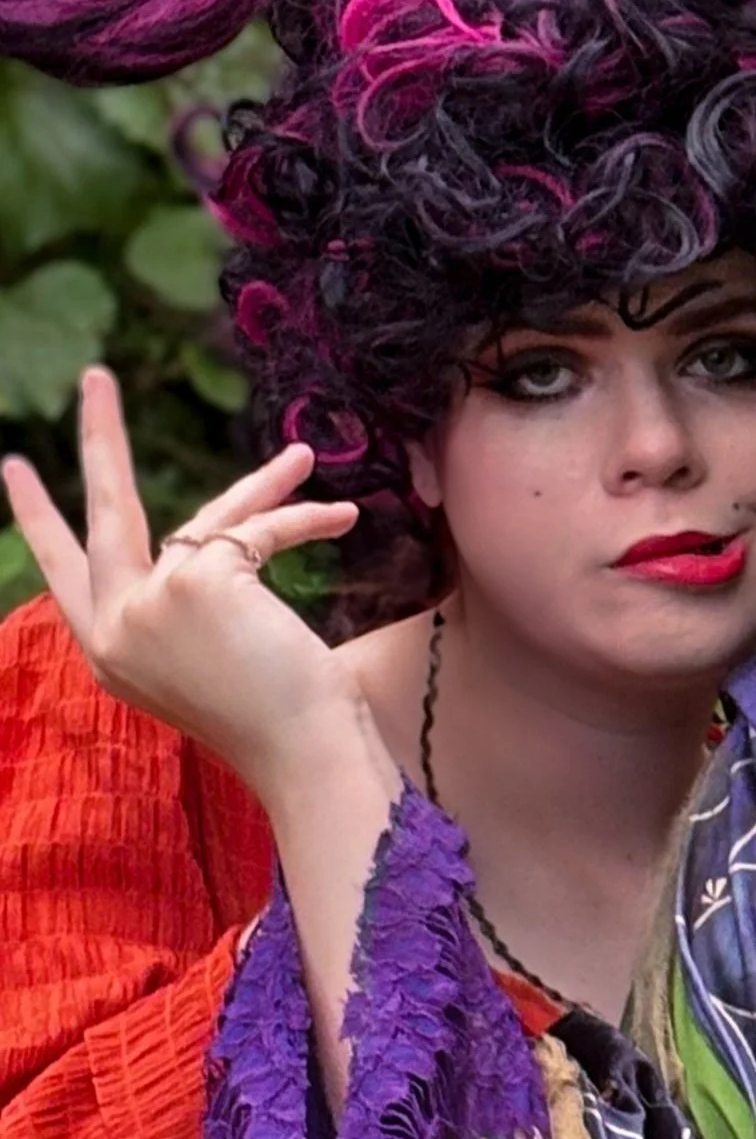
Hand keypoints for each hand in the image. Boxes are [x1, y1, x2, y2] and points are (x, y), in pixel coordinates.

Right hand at [4, 366, 368, 801]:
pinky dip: (302, 524)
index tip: (14, 469)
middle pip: (102, 516)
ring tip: (302, 459)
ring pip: (207, 520)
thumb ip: (194, 608)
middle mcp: (117, 633)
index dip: (41, 522)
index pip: (66, 578)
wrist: (308, 760)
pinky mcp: (195, 583)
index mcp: (114, 658)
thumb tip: (221, 542)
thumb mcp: (215, 661)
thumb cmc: (280, 727)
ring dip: (266, 488)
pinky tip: (340, 519)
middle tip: (95, 378)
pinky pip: (255, 531)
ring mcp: (148, 605)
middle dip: (101, 439)